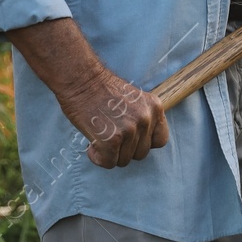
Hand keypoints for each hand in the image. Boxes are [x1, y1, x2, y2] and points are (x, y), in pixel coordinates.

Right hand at [55, 67, 169, 168]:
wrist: (81, 79)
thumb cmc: (102, 89)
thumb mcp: (134, 100)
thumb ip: (141, 119)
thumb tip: (140, 142)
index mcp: (155, 107)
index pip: (160, 140)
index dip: (143, 143)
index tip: (130, 139)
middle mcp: (146, 119)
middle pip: (140, 154)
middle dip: (124, 150)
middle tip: (109, 137)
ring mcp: (130, 130)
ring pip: (123, 160)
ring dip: (110, 154)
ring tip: (99, 137)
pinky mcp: (112, 140)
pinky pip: (108, 163)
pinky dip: (98, 158)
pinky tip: (92, 145)